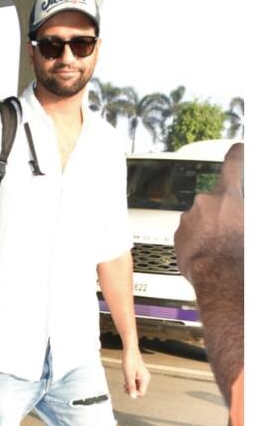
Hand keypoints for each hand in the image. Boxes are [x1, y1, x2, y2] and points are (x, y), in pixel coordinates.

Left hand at [121, 346, 149, 398]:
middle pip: (139, 389)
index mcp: (145, 379)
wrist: (130, 349)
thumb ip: (131, 386)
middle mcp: (146, 378)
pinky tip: (126, 375)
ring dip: (130, 384)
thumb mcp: (128, 375)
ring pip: (136, 385)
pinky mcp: (139, 373)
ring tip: (125, 378)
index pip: (141, 393)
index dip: (133, 393)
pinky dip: (130, 380)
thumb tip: (133, 397)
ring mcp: (143, 375)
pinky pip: (135, 380)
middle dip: (131, 388)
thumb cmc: (130, 360)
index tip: (126, 388)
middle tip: (124, 384)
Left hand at [174, 143, 243, 283]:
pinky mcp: (178, 233)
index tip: (237, 149)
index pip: (233, 165)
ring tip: (221, 244)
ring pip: (202, 217)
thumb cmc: (240, 253)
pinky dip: (198, 238)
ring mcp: (189, 218)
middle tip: (233, 229)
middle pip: (216, 200)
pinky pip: (190, 231)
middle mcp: (206, 202)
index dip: (236, 155)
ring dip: (210, 226)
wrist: (220, 276)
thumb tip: (240, 213)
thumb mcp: (249, 222)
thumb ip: (243, 210)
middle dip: (223, 212)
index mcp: (229, 196)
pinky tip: (209, 250)